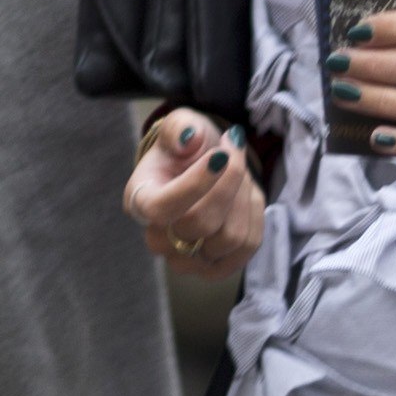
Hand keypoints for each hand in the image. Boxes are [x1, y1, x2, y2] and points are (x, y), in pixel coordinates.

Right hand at [127, 109, 268, 269]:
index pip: (163, 208)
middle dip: (230, 181)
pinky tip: (247, 193)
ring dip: (245, 196)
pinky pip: (249, 245)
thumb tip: (189, 139)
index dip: (196, 184)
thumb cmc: (186, 150)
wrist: (201, 170)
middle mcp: (159, 240)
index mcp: (140, 203)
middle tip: (233, 149)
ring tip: (240, 170)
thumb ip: (179, 127)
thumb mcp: (179, 126)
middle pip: (203, 223)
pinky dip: (256, 214)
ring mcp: (188, 261)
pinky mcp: (218, 269)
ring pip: (231, 236)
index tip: (220, 155)